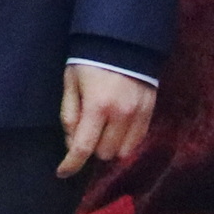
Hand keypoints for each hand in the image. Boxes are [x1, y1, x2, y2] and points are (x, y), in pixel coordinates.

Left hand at [59, 63, 156, 177]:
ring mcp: (139, 114)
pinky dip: (125, 141)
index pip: (83, 147)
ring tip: (101, 129)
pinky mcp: (150, 111)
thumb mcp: (70, 83)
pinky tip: (116, 129)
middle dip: (90, 148)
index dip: (71, 164)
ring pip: (123, 152)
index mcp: (97, 106)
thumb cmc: (89, 61)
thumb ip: (69, 114)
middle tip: (84, 131)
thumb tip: (71, 144)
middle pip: (104, 153)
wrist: (123, 41)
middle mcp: (121, 115)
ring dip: (109, 147)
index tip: (62, 172)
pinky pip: (138, 140)